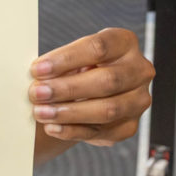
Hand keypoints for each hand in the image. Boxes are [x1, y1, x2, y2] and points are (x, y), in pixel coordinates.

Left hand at [29, 28, 153, 149]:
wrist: (93, 90)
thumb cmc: (81, 66)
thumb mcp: (74, 56)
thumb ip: (60, 64)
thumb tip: (36, 77)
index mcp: (124, 43)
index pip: (98, 48)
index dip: (66, 59)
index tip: (38, 69)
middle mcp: (139, 70)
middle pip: (107, 80)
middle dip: (67, 88)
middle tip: (37, 93)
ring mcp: (138, 100)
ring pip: (107, 109)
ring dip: (69, 112)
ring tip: (42, 112)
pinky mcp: (130, 126)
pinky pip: (102, 131)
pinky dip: (74, 131)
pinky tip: (53, 127)